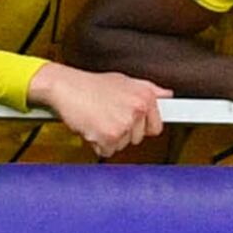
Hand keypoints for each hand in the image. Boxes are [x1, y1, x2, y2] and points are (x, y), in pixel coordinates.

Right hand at [24, 60, 171, 156]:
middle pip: (138, 138)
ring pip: (122, 146)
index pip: (156, 127)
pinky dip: (98, 144)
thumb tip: (167, 96)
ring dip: (110, 138)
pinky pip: (107, 151)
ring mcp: (124, 124)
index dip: (142, 128)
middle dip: (124, 132)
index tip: (138, 128)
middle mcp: (138, 109)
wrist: (66, 86)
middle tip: (108, 116)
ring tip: (98, 119)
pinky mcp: (109, 136)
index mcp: (145, 96)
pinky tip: (92, 128)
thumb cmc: (92, 84)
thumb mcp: (126, 81)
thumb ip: (150, 90)